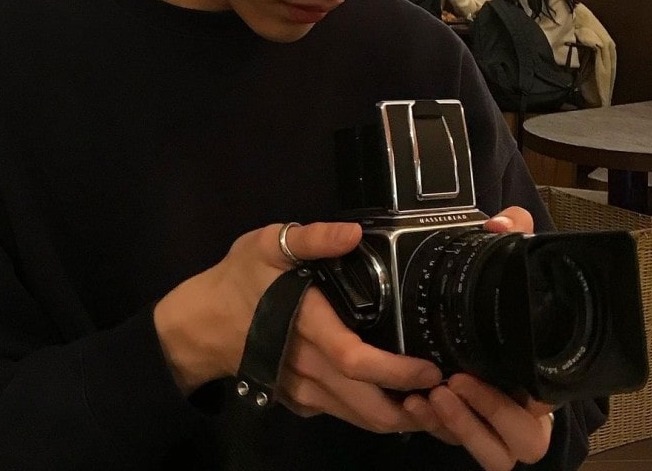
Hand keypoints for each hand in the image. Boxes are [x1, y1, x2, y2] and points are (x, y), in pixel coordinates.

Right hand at [154, 221, 442, 432]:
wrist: (201, 323)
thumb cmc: (240, 279)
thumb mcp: (269, 244)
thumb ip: (311, 238)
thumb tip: (353, 233)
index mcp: (306, 326)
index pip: (356, 360)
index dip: (397, 371)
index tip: (433, 368)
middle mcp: (309, 367)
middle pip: (368, 406)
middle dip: (414, 411)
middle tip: (450, 395)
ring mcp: (303, 391)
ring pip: (359, 418)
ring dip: (399, 417)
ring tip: (433, 400)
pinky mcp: (299, 401)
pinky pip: (343, 414)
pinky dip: (373, 412)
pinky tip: (395, 397)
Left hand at [400, 205, 551, 469]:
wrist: (479, 308)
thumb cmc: (501, 295)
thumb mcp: (505, 257)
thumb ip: (512, 232)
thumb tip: (502, 222)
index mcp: (534, 376)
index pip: (540, 407)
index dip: (523, 404)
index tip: (498, 379)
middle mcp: (515, 405)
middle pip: (519, 441)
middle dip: (488, 417)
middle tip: (456, 383)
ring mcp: (485, 418)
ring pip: (487, 450)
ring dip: (459, 428)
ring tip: (431, 396)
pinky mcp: (458, 422)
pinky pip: (451, 441)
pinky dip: (434, 428)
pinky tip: (414, 404)